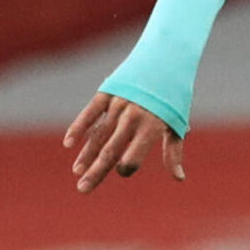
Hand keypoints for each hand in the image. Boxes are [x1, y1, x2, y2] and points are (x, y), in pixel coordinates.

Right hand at [64, 91, 185, 192]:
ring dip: (86, 154)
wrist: (164, 59)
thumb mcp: (177, 123)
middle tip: (83, 189)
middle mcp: (133, 117)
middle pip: (111, 150)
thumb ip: (173, 151)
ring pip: (98, 135)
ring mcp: (118, 105)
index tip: (123, 170)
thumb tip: (179, 178)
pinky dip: (78, 127)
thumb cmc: (173, 97)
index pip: (134, 155)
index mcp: (152, 127)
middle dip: (96, 171)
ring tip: (77, 172)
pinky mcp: (106, 94)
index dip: (127, 166)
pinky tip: (69, 143)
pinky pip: (90, 113)